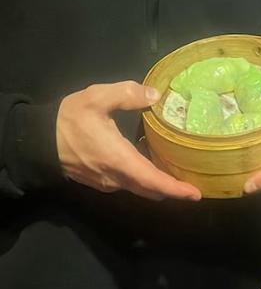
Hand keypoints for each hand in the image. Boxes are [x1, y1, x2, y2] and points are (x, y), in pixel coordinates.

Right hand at [56, 81, 200, 200]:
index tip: (195, 194)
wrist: (38, 140)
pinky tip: (153, 162)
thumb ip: (128, 94)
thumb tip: (155, 95)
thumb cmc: (69, 120)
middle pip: (149, 188)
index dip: (174, 189)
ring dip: (158, 184)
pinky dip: (144, 179)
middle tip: (195, 183)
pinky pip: (128, 183)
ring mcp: (106, 182)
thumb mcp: (98, 97)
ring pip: (139, 187)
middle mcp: (115, 177)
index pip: (152, 180)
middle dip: (172, 189)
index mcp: (118, 159)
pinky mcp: (100, 180)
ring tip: (179, 172)